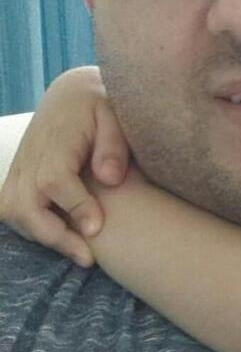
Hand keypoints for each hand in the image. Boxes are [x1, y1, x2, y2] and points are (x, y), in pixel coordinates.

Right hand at [0, 66, 130, 266]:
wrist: (73, 94)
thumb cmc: (101, 105)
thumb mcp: (115, 114)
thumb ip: (114, 145)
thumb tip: (109, 178)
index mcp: (57, 139)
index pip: (54, 181)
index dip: (73, 206)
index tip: (97, 227)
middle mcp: (30, 156)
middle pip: (25, 205)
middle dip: (54, 235)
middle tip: (89, 257)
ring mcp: (19, 168)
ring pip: (14, 212)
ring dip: (43, 236)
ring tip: (81, 252)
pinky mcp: (18, 177)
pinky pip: (13, 210)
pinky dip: (34, 228)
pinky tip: (66, 238)